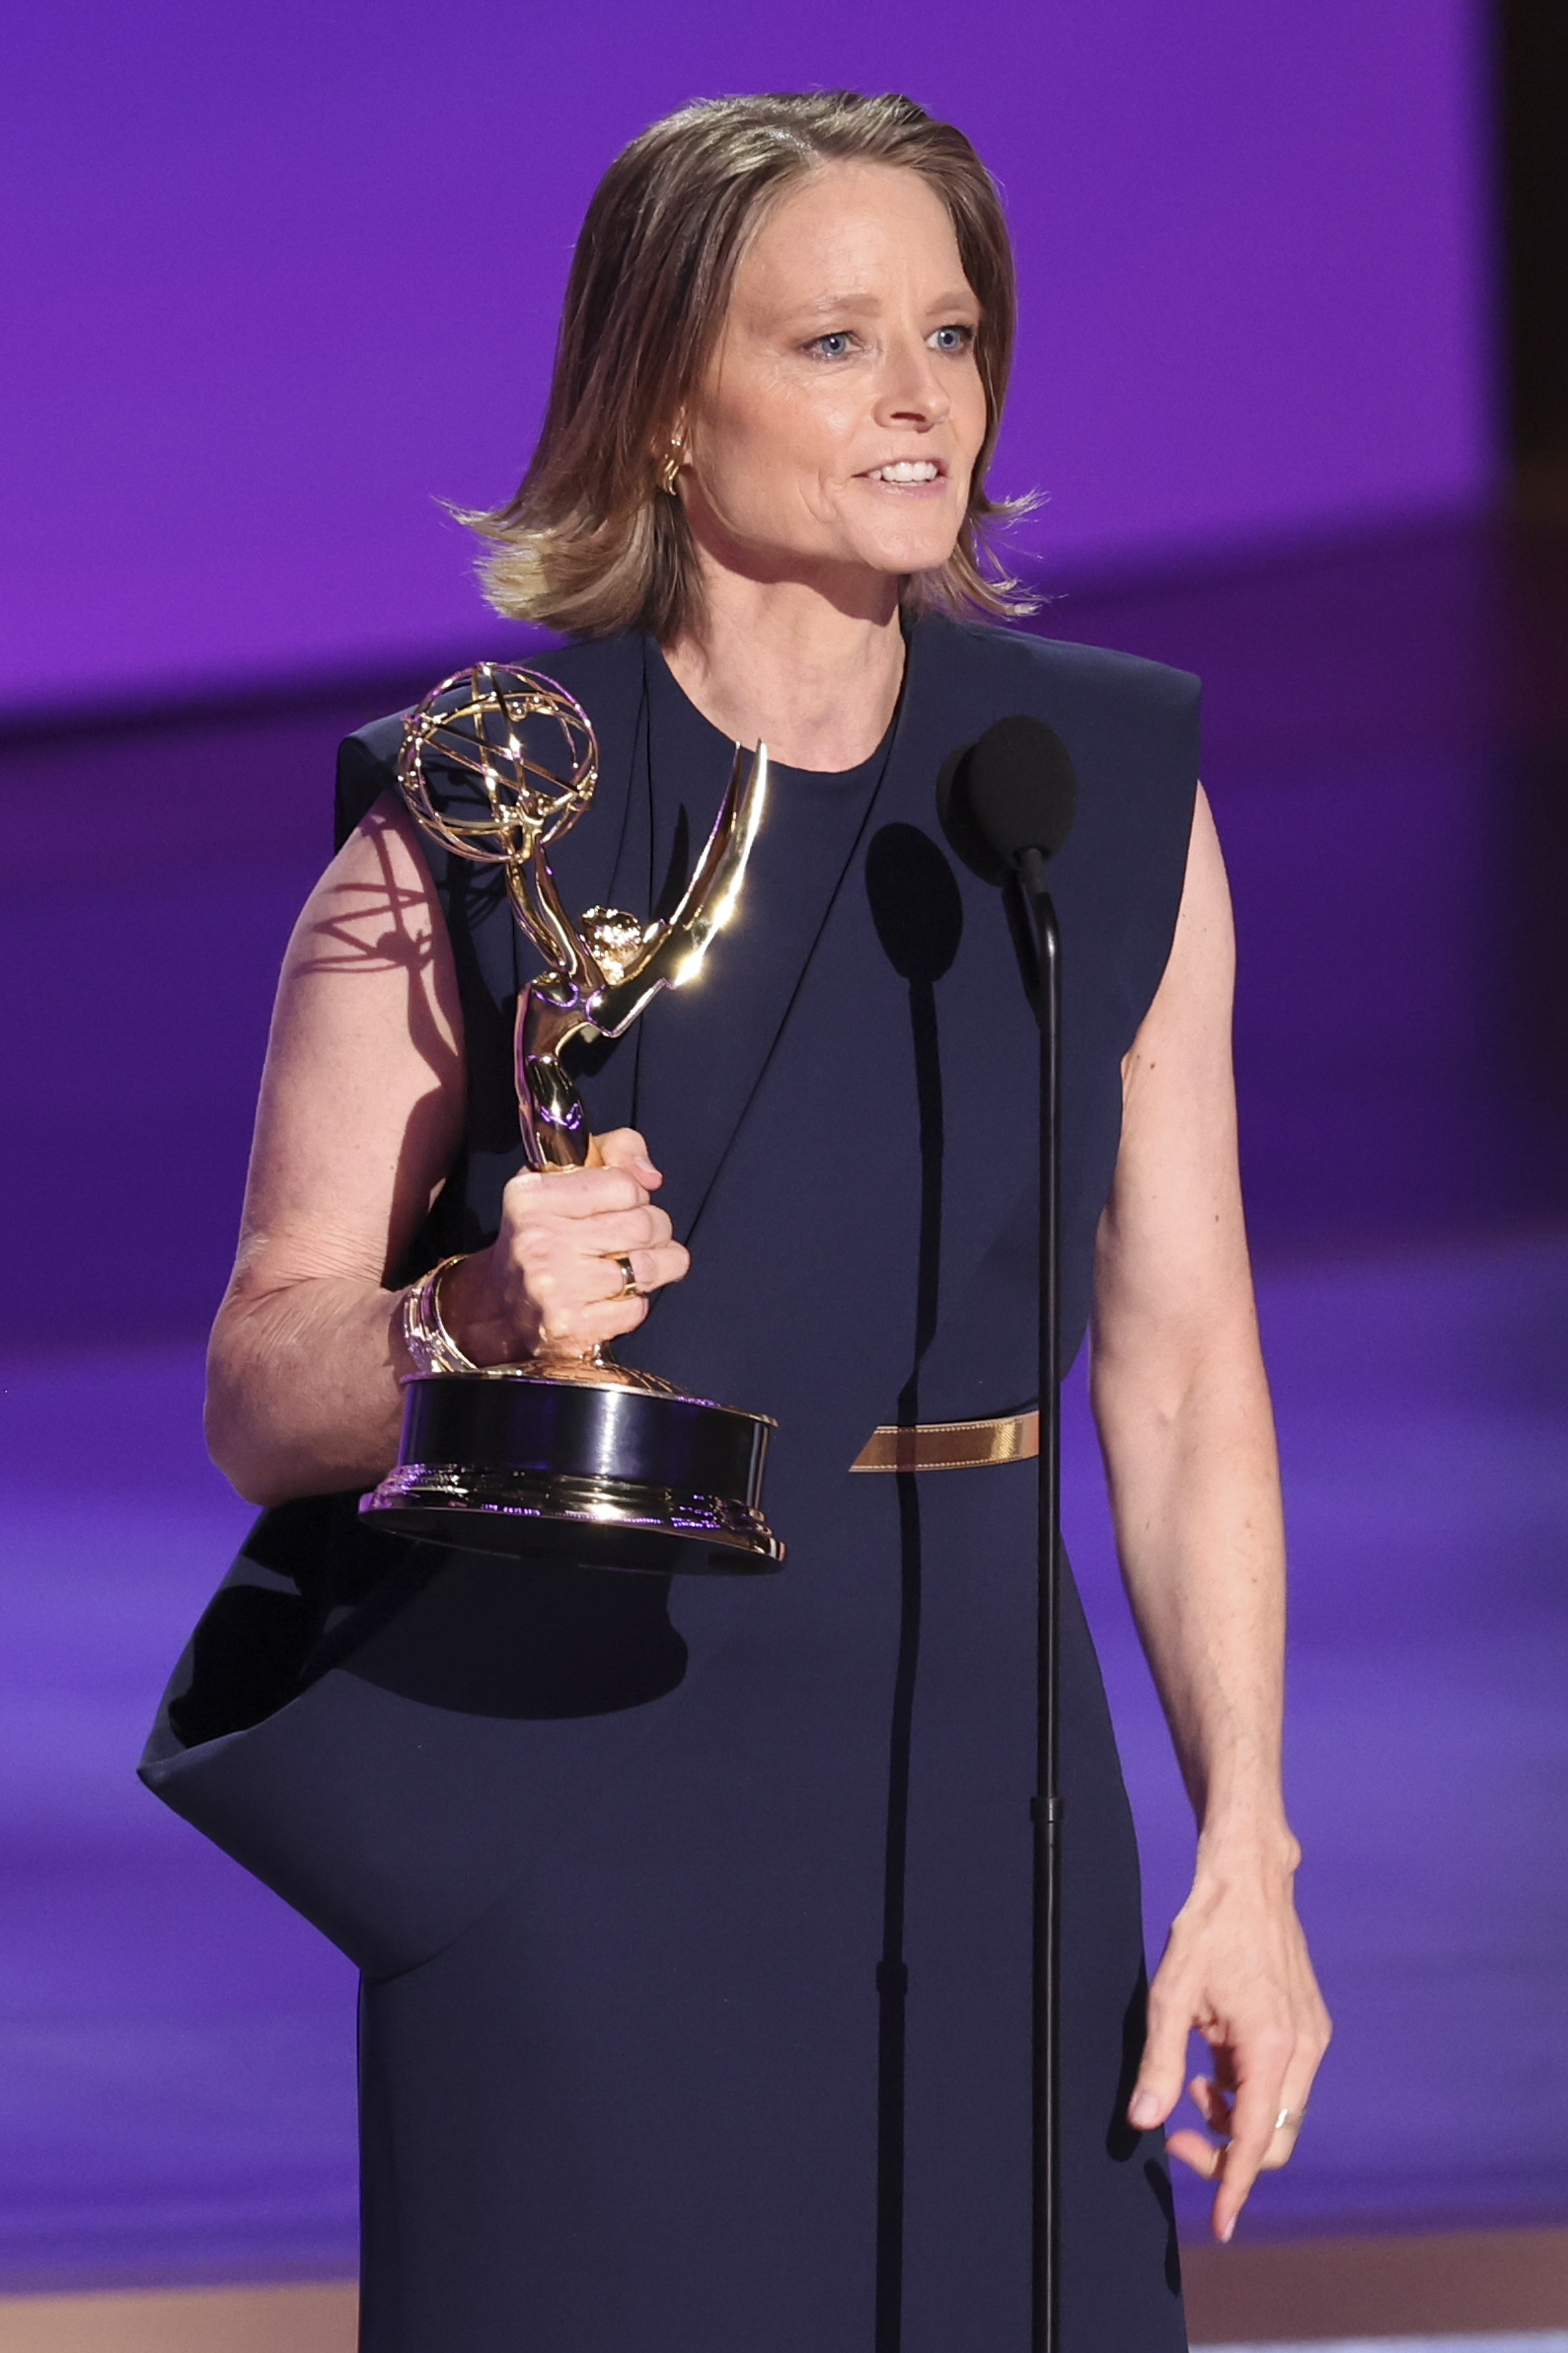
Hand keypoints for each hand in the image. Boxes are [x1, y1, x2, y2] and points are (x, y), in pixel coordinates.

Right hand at [439, 1129, 689, 1365]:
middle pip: (644, 1225)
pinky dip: (635, 1303)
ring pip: (649, 1268)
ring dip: (658, 1267)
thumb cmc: (542, 1234)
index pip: (625, 1185)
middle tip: (638, 1239)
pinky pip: (637, 1308)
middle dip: (655, 1231)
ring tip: (639, 1266)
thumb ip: (615, 1150)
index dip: (636, 1196)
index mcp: (532, 1197)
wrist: (497, 1306)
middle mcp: (538, 1240)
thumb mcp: (564, 1177)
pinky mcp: (571, 1327)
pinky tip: (614, 1297)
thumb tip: (651, 1176)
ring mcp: (554, 1287)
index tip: (623, 1206)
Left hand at [1127, 1838, 1330, 2241]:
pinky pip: (1283, 2083)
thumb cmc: (1208, 1929)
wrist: (1251, 1878)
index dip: (1234, 2186)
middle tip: (1176, 2135)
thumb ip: (1159, 2063)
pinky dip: (1248, 2090)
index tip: (1220, 2224)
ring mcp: (1312, 2037)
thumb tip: (1143, 2121)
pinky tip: (1214, 2063)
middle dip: (1226, 2152)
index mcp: (1270, 2046)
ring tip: (1192, 2082)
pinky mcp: (1309, 2026)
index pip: (1254, 2142)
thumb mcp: (1170, 1996)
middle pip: (1273, 2139)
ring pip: (1278, 2113)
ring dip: (1234, 2117)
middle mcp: (1303, 2048)